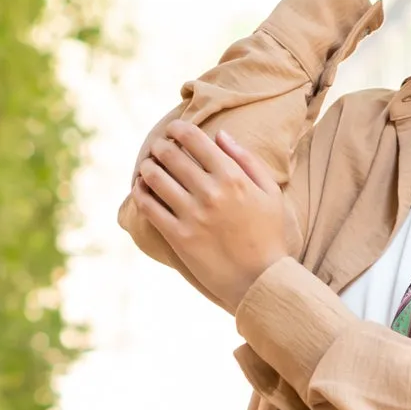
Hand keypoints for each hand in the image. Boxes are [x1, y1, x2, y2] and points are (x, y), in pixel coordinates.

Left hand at [131, 121, 286, 312]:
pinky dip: (140, 193)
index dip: (177, 129)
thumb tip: (220, 135)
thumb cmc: (269, 236)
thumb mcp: (270, 192)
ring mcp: (192, 215)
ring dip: (147, 167)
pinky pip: (149, 208)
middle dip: (159, 146)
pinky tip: (140, 189)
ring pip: (154, 177)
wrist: (262, 281)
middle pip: (170, 154)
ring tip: (148, 167)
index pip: (194, 138)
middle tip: (158, 148)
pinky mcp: (179, 237)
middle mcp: (210, 192)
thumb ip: (247, 160)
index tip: (173, 130)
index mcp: (232, 177)